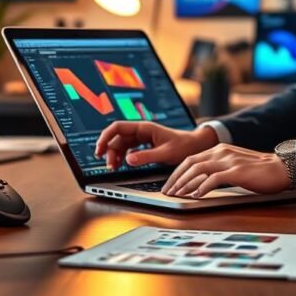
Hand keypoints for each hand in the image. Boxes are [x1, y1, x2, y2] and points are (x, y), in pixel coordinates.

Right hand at [94, 121, 217, 170]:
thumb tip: (127, 160)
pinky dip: (122, 157)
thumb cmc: (183, 146)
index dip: (106, 137)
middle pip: (117, 138)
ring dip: (115, 155)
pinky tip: (121, 165)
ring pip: (121, 144)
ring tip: (113, 168)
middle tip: (109, 166)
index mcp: (144, 128)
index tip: (99, 149)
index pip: (118, 127)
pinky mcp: (144, 145)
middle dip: (110, 150)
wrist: (195, 146)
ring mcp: (142, 138)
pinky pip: (128, 149)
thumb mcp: (166, 153)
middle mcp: (141, 131)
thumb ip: (146, 156)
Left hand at [163, 144, 292, 197]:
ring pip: (199, 169)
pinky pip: (215, 178)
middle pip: (190, 163)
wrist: (282, 168)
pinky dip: (203, 187)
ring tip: (177, 195)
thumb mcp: (234, 166)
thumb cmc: (259, 171)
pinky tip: (197, 195)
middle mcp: (221, 152)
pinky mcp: (238, 171)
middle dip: (176, 179)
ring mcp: (229, 161)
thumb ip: (218, 170)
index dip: (178, 173)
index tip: (170, 185)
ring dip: (185, 183)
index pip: (191, 159)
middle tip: (167, 192)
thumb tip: (199, 184)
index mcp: (219, 150)